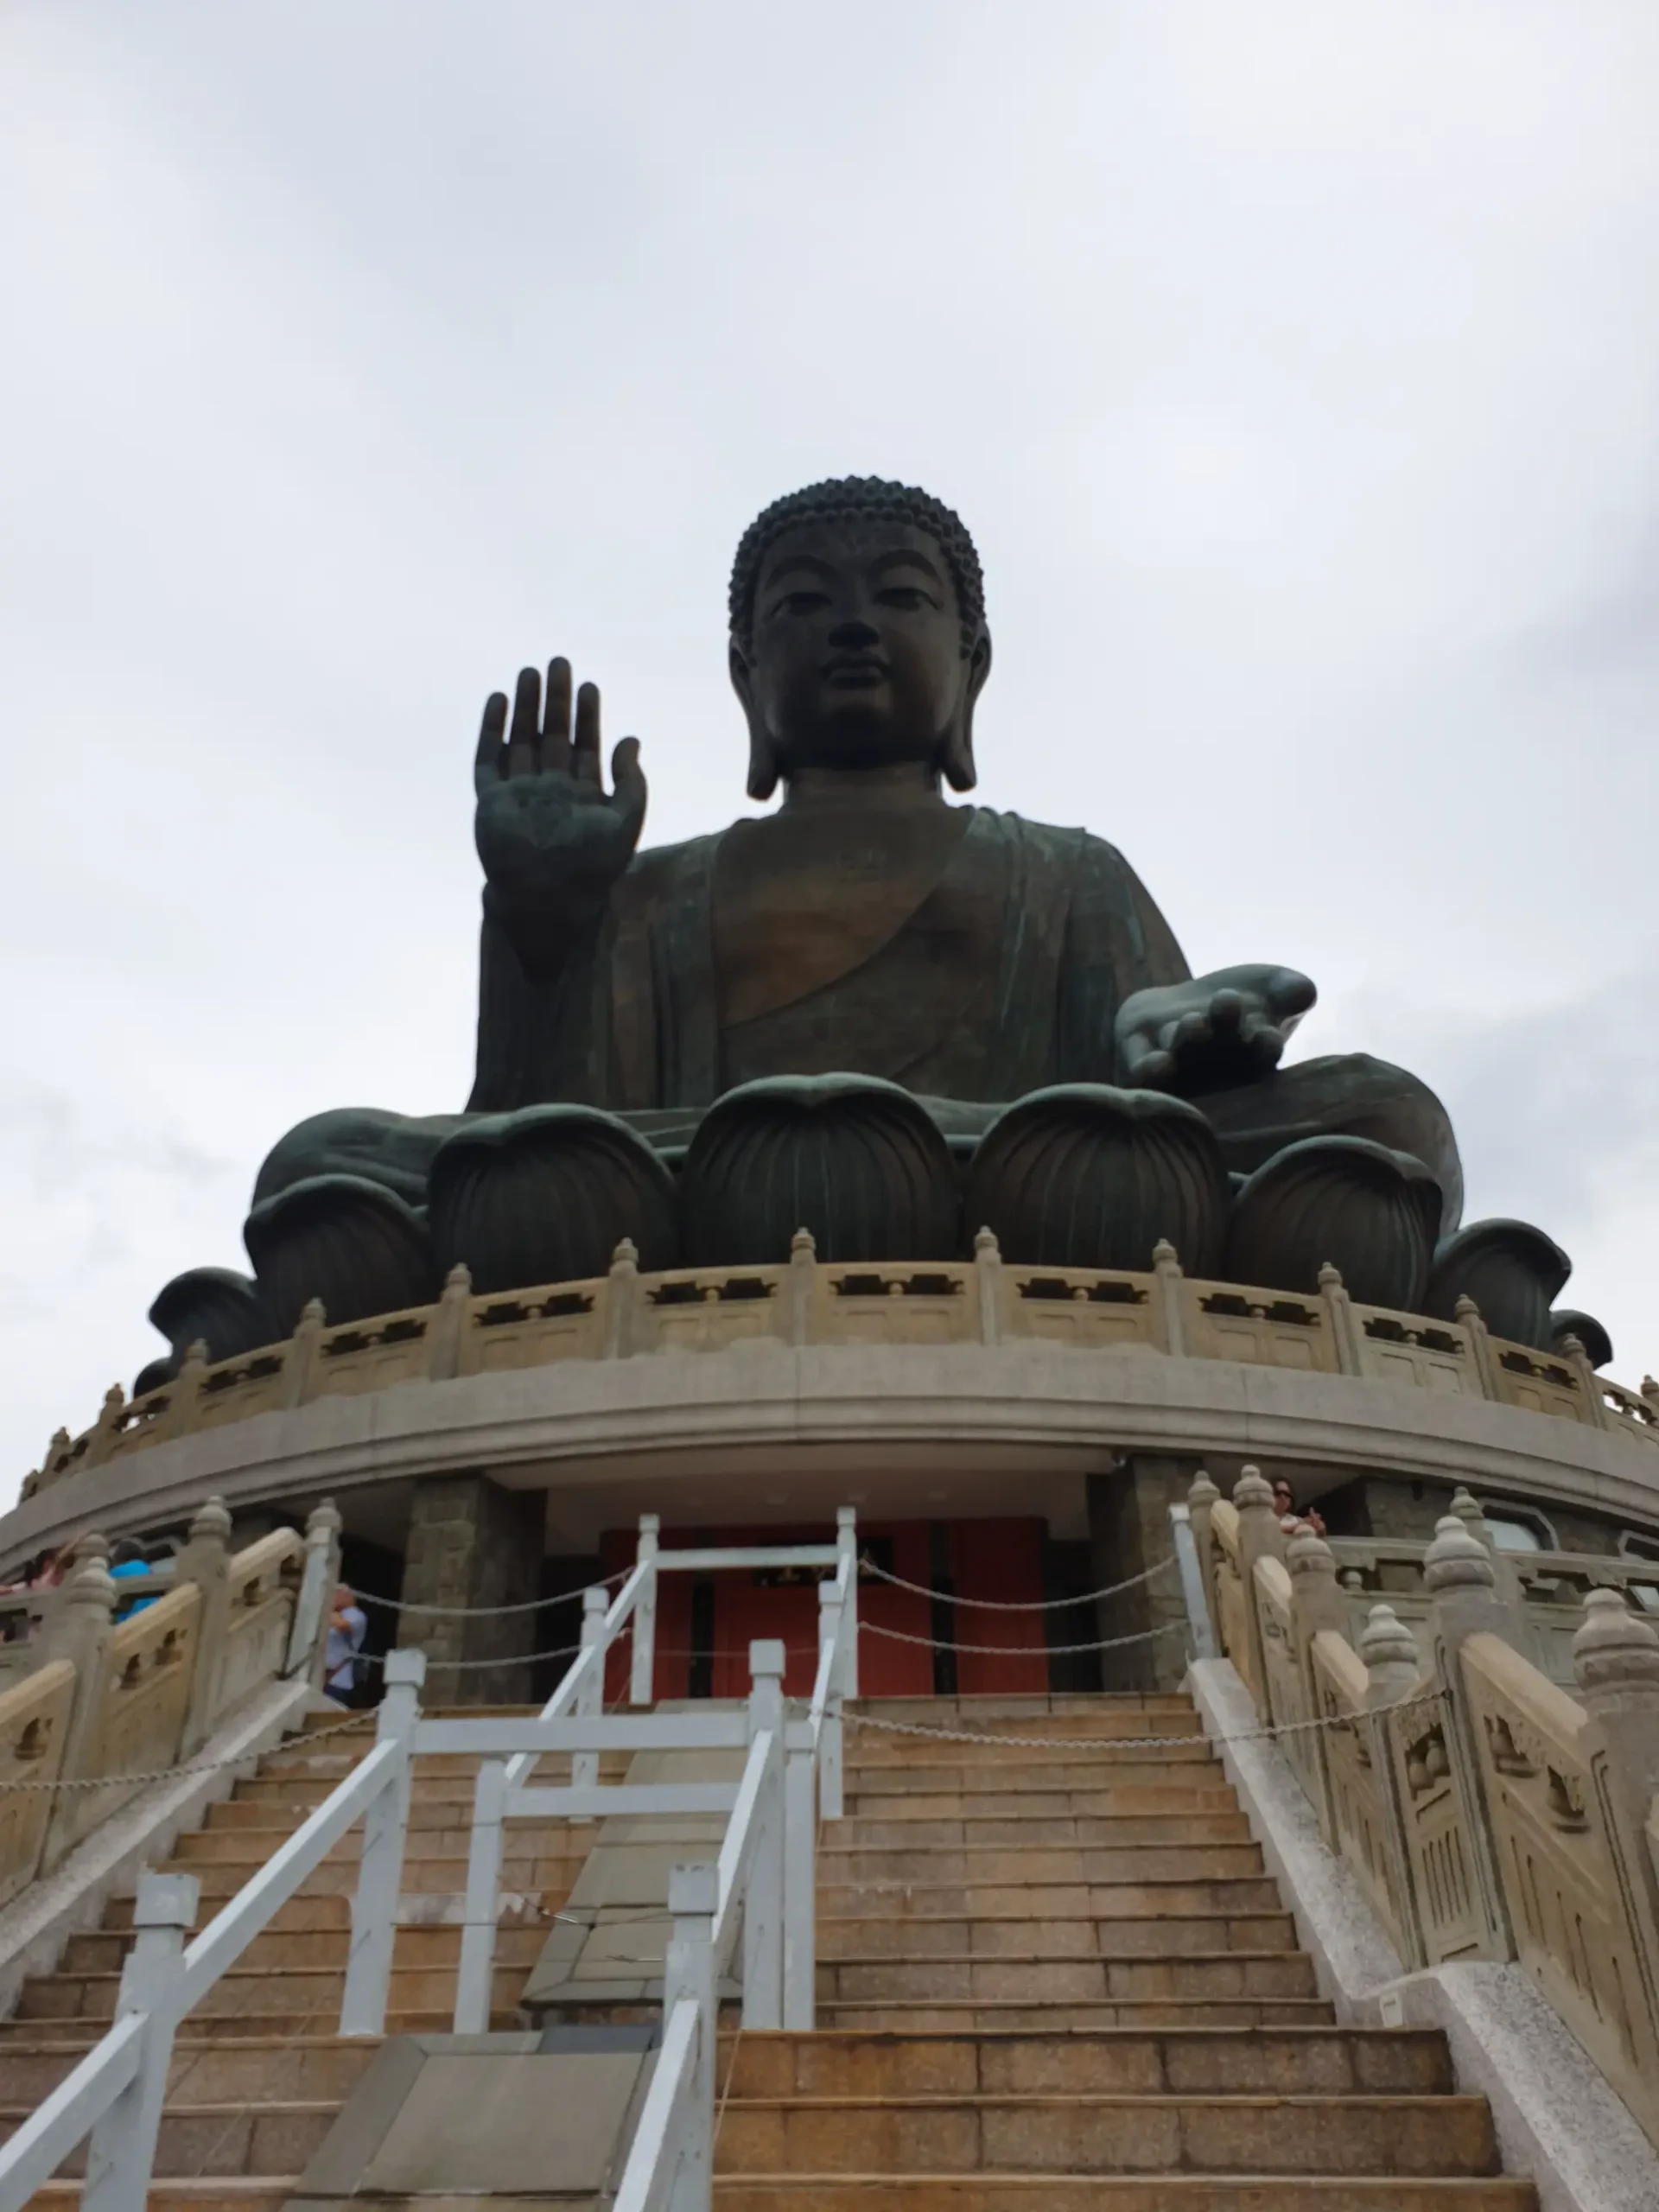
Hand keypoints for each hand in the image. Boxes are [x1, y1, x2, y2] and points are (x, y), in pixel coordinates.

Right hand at [474, 659, 647, 968]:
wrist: (547, 898)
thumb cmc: (590, 867)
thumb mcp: (625, 821)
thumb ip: (631, 782)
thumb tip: (632, 739)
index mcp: (582, 796)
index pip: (585, 746)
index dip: (588, 716)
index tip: (590, 686)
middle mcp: (550, 790)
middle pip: (553, 736)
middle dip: (556, 701)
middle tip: (559, 663)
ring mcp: (519, 794)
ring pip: (521, 740)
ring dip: (525, 707)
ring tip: (529, 672)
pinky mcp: (492, 801)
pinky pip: (488, 760)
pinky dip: (492, 731)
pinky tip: (498, 701)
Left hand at [1115, 963, 1315, 1094]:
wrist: (1180, 1006)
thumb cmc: (1236, 1002)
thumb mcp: (1268, 988)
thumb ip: (1288, 990)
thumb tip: (1304, 991)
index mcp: (1251, 1056)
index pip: (1262, 1054)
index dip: (1264, 1046)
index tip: (1266, 1035)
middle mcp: (1216, 1070)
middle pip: (1220, 1054)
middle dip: (1223, 1029)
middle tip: (1226, 1004)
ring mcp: (1178, 1068)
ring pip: (1182, 1058)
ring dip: (1188, 1040)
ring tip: (1193, 1022)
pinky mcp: (1140, 1060)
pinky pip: (1143, 1072)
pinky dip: (1149, 1069)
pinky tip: (1156, 1063)